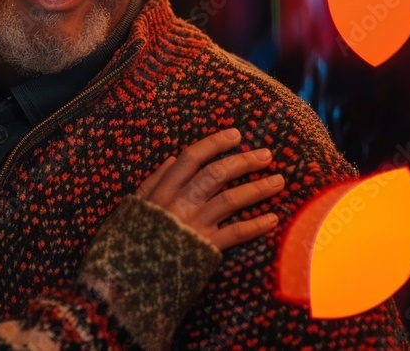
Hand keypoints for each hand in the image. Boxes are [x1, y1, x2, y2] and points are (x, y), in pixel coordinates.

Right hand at [135, 128, 283, 250]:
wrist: (131, 275)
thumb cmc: (132, 236)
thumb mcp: (136, 203)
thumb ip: (154, 180)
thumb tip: (173, 158)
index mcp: (163, 189)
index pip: (191, 158)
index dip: (215, 144)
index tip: (236, 134)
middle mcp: (180, 203)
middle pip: (216, 174)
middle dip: (244, 162)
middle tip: (267, 155)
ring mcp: (194, 224)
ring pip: (230, 200)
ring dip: (257, 189)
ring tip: (279, 181)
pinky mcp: (206, 247)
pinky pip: (235, 233)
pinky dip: (255, 226)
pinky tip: (272, 219)